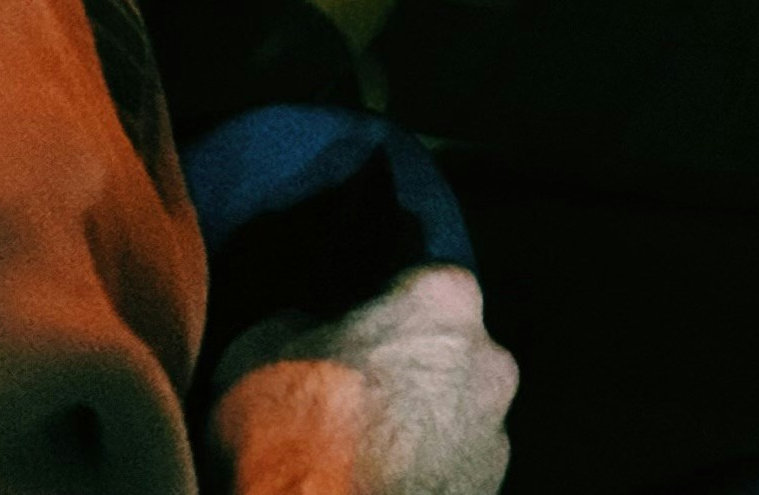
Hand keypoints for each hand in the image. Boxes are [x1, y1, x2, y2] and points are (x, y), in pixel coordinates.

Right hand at [206, 263, 516, 494]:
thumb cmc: (294, 428)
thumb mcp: (262, 345)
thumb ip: (306, 322)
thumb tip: (311, 330)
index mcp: (444, 299)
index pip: (417, 284)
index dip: (377, 313)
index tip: (345, 338)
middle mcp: (490, 360)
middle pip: (446, 354)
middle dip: (406, 373)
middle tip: (351, 405)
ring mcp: (497, 435)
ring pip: (454, 418)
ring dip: (418, 430)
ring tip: (360, 458)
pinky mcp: (489, 492)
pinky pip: (452, 473)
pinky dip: (421, 477)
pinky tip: (377, 486)